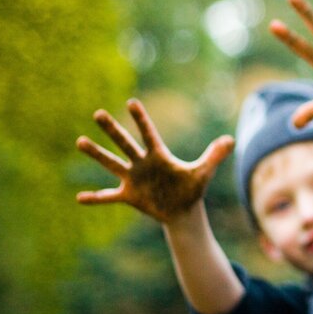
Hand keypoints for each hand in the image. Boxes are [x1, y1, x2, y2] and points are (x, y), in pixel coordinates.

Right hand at [76, 99, 233, 222]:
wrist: (182, 210)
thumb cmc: (192, 188)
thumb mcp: (204, 172)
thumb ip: (215, 156)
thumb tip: (232, 140)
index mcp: (159, 155)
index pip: (149, 134)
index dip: (141, 120)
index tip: (132, 103)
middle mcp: (142, 163)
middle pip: (125, 143)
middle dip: (112, 130)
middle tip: (98, 113)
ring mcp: (133, 178)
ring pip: (111, 164)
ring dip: (97, 154)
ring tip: (80, 141)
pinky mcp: (128, 196)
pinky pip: (108, 196)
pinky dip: (96, 198)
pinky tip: (80, 197)